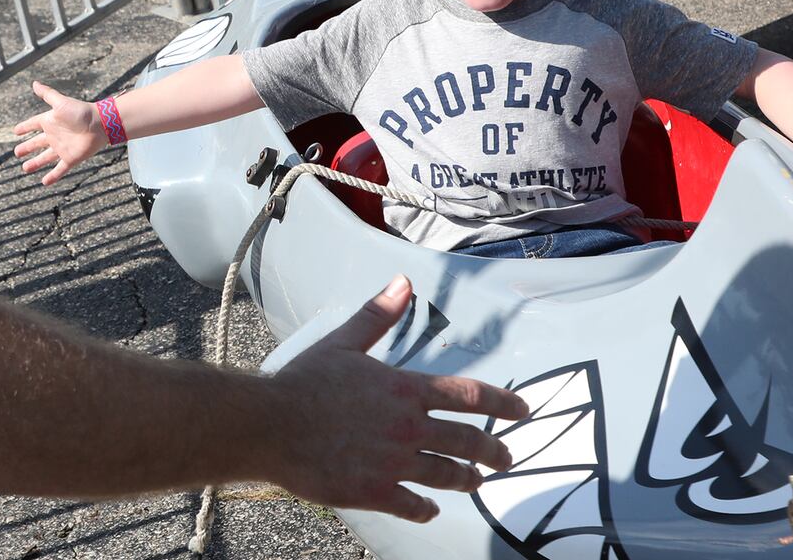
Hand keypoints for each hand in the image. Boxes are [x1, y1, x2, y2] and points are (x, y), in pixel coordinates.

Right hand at [13, 81, 106, 184]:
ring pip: (45, 158)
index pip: (33, 124)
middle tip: (17, 152)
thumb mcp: (61, 103)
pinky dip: (52, 176)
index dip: (25, 128)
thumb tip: (34, 83)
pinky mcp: (70, 159)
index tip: (16, 131)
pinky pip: (59, 169)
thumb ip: (48, 94)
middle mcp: (55, 136)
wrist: (101, 124)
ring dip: (35, 163)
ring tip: (25, 168)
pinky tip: (44, 182)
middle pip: (37, 143)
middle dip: (27, 148)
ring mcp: (62, 148)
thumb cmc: (81, 112)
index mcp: (51, 121)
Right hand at [266, 276, 527, 522]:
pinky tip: (430, 509)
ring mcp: (393, 462)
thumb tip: (403, 282)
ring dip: (467, 479)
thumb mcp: (344, 342)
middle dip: (495, 451)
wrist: (270, 424)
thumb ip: (378, 315)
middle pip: (469, 441)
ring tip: (476, 482)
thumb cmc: (304, 381)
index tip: (522, 410)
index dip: (502, 403)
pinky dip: (426, 509)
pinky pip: (413, 506)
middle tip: (507, 458)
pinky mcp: (373, 491)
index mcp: (405, 389)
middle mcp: (407, 427)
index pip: (469, 395)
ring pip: (447, 476)